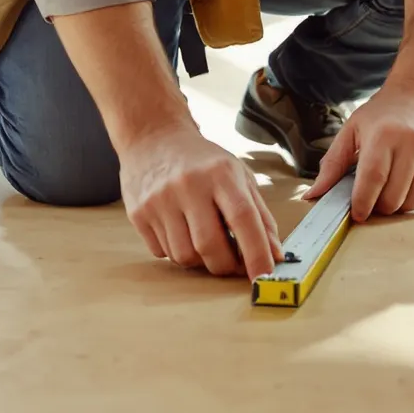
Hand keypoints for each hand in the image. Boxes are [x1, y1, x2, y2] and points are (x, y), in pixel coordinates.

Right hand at [116, 122, 279, 278]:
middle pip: (210, 246)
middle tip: (232, 263)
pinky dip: (176, 252)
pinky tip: (179, 231)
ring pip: (185, 256)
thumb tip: (275, 255)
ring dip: (200, 261)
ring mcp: (159, 199)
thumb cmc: (201, 160)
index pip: (242, 218)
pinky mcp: (138, 213)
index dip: (256, 253)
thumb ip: (260, 215)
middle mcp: (188, 185)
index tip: (264, 276)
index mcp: (220, 173)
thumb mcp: (238, 175)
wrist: (153, 136)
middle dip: (226, 266)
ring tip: (202, 240)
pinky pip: (162, 253)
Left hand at [305, 81, 413, 220]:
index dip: (362, 202)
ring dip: (396, 204)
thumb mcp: (352, 129)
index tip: (356, 214)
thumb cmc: (384, 113)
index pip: (373, 179)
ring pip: (410, 204)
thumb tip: (312, 195)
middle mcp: (413, 145)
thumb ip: (332, 163)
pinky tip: (407, 179)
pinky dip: (413, 198)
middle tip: (371, 196)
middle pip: (392, 198)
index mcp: (385, 135)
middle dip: (377, 206)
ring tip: (389, 185)